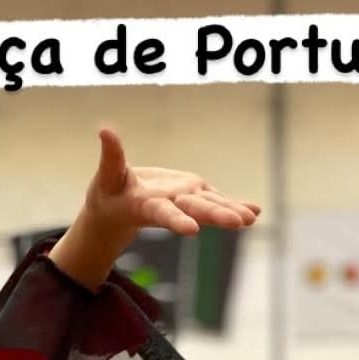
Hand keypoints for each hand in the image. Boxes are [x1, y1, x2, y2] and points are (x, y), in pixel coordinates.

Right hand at [86, 127, 259, 240]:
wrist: (119, 212)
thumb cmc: (109, 194)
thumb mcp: (106, 177)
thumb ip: (110, 156)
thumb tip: (104, 129)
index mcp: (147, 206)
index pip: (163, 213)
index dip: (177, 219)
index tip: (192, 230)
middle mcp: (171, 206)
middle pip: (195, 210)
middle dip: (217, 215)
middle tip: (239, 223)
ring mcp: (185, 202)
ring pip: (211, 206)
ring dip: (232, 212)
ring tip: (251, 218)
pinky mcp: (193, 196)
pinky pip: (216, 202)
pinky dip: (235, 206)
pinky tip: (254, 212)